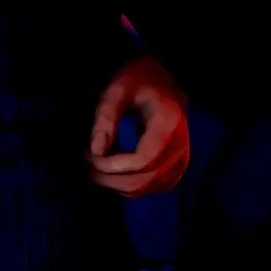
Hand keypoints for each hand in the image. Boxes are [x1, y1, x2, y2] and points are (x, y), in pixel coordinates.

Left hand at [86, 54, 189, 198]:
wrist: (164, 81)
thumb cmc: (139, 81)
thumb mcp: (117, 90)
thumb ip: (105, 117)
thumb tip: (95, 151)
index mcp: (169, 126)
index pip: (142, 161)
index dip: (111, 166)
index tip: (89, 154)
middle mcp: (181, 147)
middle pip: (143, 181)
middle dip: (108, 178)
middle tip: (88, 161)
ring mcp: (182, 160)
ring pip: (145, 188)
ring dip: (116, 183)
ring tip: (99, 163)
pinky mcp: (178, 167)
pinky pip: (153, 188)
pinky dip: (130, 185)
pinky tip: (117, 170)